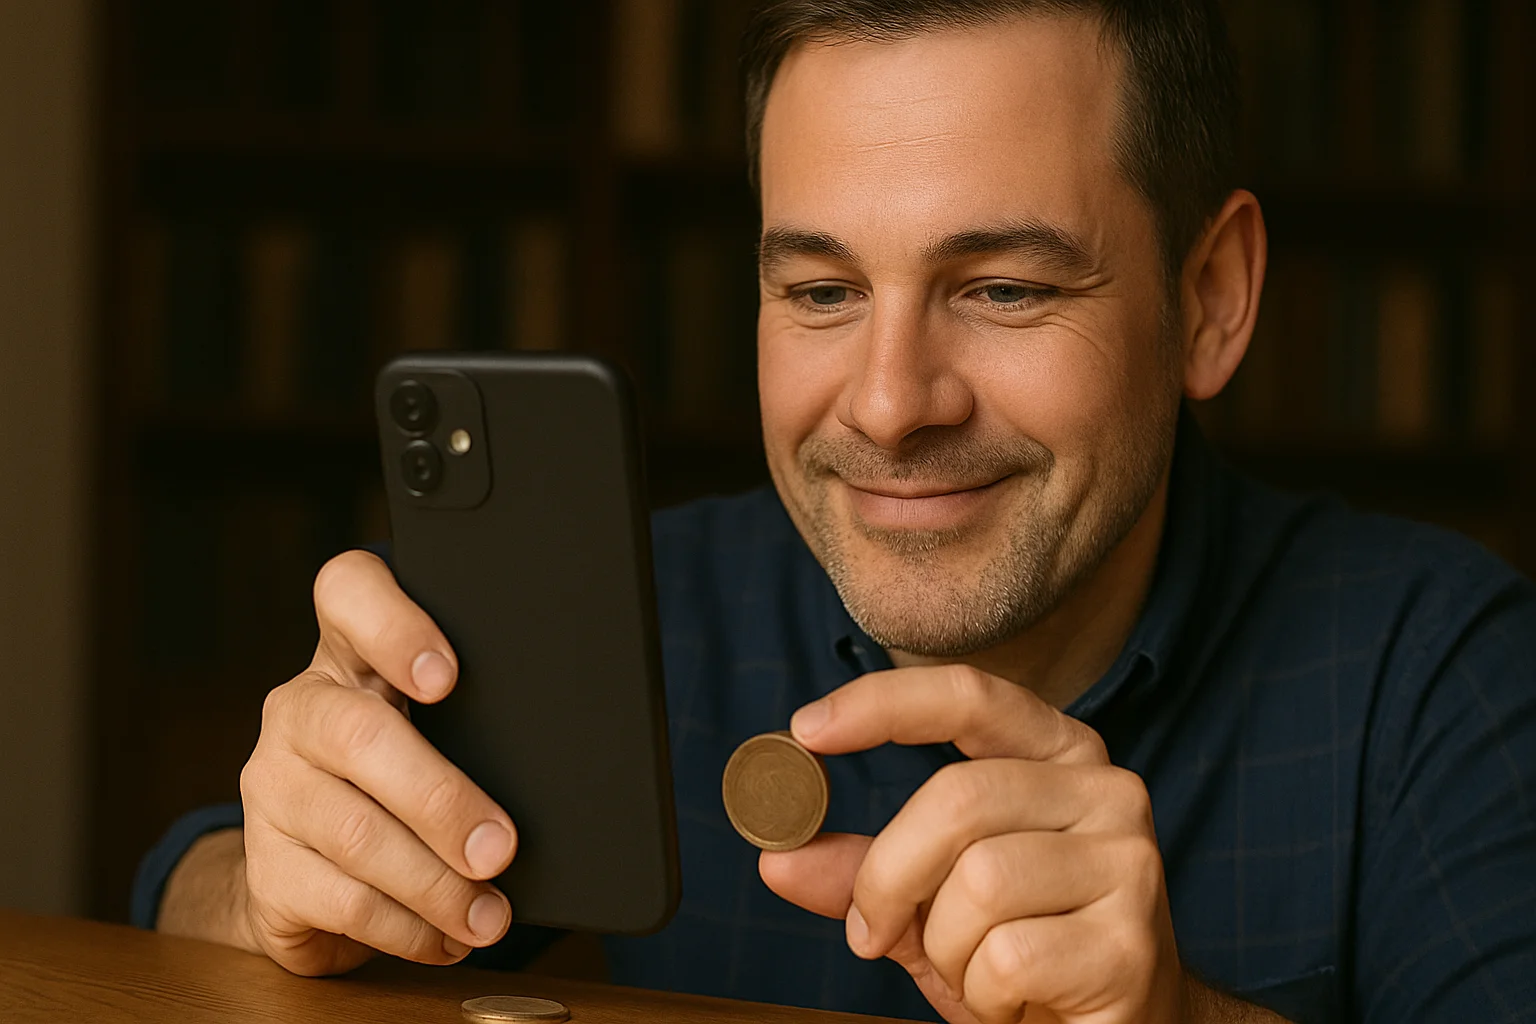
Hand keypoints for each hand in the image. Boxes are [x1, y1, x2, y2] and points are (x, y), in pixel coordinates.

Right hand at [237, 550, 517, 975]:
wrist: (312, 870)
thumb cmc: (406, 780)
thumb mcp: (445, 732)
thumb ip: (487, 720)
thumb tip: (585, 756)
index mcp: (351, 654)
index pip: (348, 592)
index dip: (392, 623)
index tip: (447, 675)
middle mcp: (301, 709)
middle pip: (359, 733)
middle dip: (441, 798)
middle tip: (502, 847)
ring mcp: (272, 786)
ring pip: (353, 832)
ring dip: (436, 883)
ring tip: (492, 913)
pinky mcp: (266, 867)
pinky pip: (340, 900)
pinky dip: (407, 927)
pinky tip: (448, 935)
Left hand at [760, 665, 1184, 1023]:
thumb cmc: (1023, 957)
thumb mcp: (929, 903)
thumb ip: (861, 873)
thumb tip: (777, 856)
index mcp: (1058, 754)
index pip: (970, 696)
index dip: (884, 703)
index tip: (806, 729)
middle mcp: (1106, 790)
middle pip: (957, 799)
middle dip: (889, 876)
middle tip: (868, 933)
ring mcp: (1130, 863)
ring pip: (980, 882)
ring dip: (945, 948)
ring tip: (977, 969)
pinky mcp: (1132, 944)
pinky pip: (1008, 956)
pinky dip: (983, 992)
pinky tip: (1016, 1000)